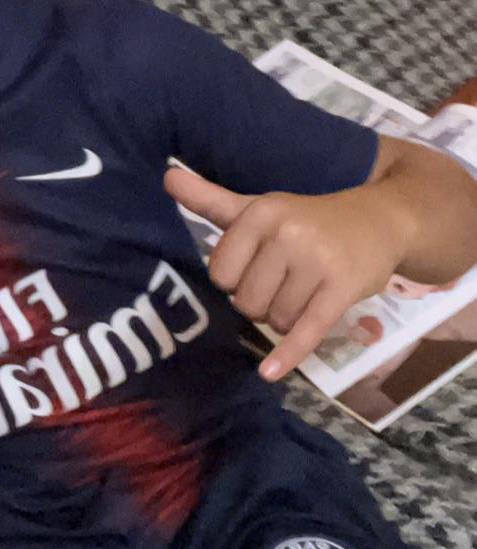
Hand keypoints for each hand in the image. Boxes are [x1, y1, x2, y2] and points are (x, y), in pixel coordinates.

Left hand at [164, 168, 404, 380]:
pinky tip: (270, 372)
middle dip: (260, 303)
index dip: (234, 281)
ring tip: (305, 293)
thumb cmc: (308, 219)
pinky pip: (307, 331)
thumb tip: (165, 176)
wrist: (382, 219)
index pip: (219, 274)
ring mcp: (317, 262)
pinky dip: (289, 354)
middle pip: (245, 302)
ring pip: (275, 320)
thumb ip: (210, 199)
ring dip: (285, 318)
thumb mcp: (259, 207)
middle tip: (284, 283)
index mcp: (261, 213)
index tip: (255, 269)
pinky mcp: (342, 289)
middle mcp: (287, 234)